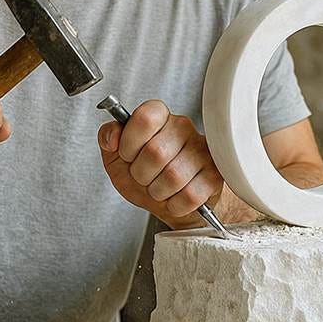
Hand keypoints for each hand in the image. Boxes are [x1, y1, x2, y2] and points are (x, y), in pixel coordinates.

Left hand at [98, 100, 222, 227]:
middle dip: (141, 174)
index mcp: (159, 117)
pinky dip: (175, 205)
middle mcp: (183, 127)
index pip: (145, 117)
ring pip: (174, 176)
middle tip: (144, 177)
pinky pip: (190, 195)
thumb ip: (107, 137)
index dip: (130, 142)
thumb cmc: (146, 175)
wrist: (171, 202)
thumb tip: (112, 137)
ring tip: (159, 188)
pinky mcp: (215, 174)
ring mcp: (202, 150)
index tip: (128, 154)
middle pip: (156, 151)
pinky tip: (175, 198)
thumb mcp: (117, 157)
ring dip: (158, 191)